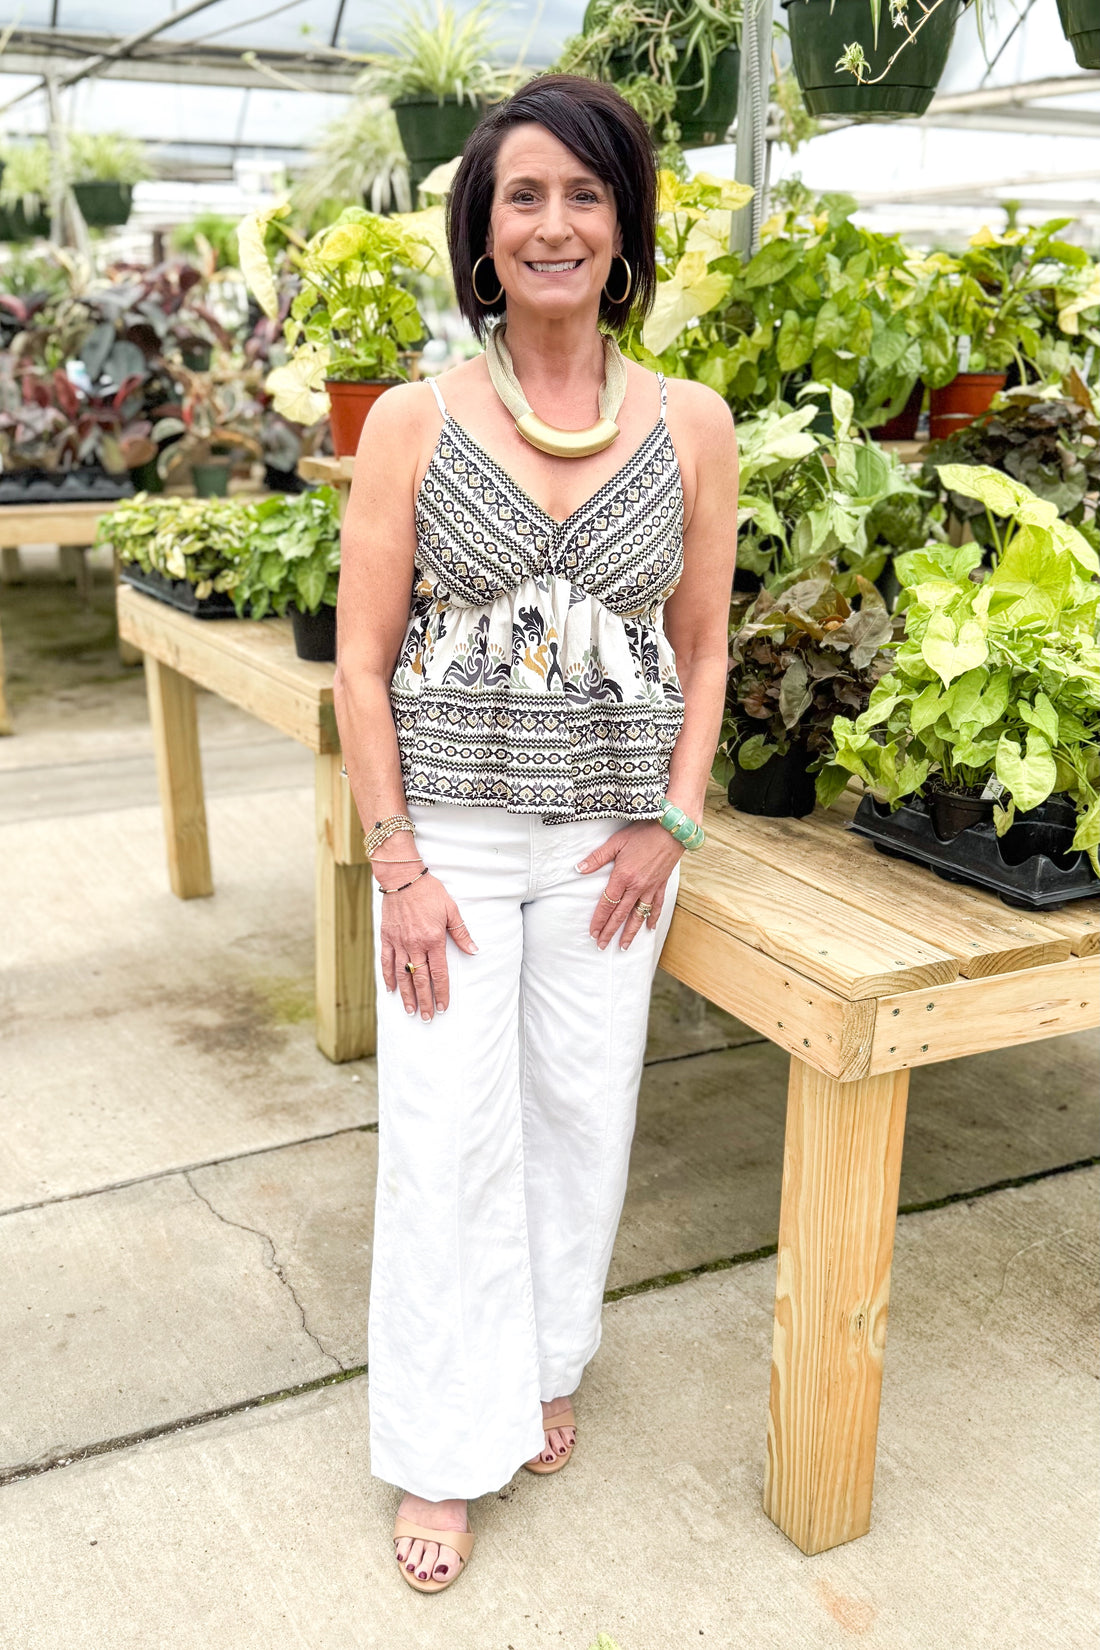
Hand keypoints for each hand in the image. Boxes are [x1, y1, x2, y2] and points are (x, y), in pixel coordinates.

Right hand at [378, 871, 477, 1020]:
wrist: (402, 878)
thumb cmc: (429, 892)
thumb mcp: (451, 910)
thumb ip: (462, 933)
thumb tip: (475, 951)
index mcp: (433, 939)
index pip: (439, 973)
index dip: (442, 992)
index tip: (444, 1007)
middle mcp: (415, 944)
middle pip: (420, 979)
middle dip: (425, 1001)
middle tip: (427, 1018)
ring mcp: (399, 942)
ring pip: (403, 975)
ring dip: (407, 995)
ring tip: (410, 1011)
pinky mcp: (387, 937)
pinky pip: (386, 961)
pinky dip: (388, 977)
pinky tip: (392, 990)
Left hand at [577, 821, 683, 950]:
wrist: (672, 829)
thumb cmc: (643, 832)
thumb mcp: (616, 842)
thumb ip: (597, 857)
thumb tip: (579, 869)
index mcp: (623, 876)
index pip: (607, 904)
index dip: (599, 920)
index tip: (593, 932)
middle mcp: (637, 887)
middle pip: (621, 915)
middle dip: (610, 932)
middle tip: (602, 946)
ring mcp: (651, 888)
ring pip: (638, 915)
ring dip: (630, 932)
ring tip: (624, 946)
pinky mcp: (662, 885)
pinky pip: (657, 906)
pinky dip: (653, 918)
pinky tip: (649, 928)